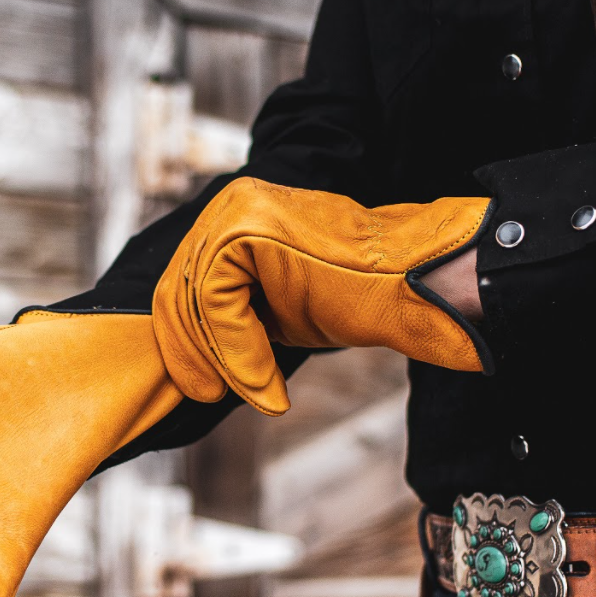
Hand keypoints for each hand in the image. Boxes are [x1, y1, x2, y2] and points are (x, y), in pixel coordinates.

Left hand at [152, 179, 491, 414]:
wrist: (416, 286)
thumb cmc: (358, 299)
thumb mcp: (275, 308)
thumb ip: (233, 316)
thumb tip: (194, 354)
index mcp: (236, 215)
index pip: (187, 282)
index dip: (188, 341)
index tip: (205, 385)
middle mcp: (232, 202)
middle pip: (179, 289)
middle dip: (193, 352)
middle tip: (208, 394)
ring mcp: (238, 209)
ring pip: (194, 300)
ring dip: (222, 358)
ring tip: (258, 391)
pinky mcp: (248, 229)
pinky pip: (217, 303)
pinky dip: (237, 350)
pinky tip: (267, 379)